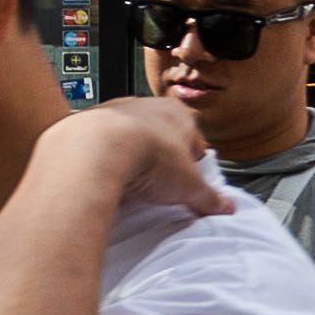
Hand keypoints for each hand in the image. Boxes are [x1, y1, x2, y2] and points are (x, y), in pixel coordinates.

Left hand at [71, 93, 236, 215]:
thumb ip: (209, 198)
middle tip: (158, 187)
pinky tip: (108, 179)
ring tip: (131, 185)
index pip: (193, 140)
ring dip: (132, 159)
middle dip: (160, 161)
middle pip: (161, 138)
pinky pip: (102, 145)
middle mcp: (148, 106)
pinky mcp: (89, 123)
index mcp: (180, 114)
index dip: (192, 164)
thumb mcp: (189, 187)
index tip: (187, 183)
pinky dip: (105, 160)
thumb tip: (224, 207)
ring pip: (130, 139)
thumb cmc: (149, 156)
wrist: (98, 150)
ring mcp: (117, 112)